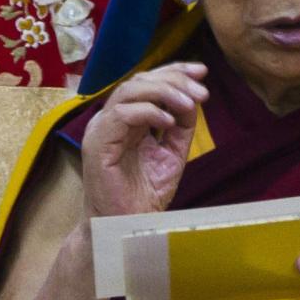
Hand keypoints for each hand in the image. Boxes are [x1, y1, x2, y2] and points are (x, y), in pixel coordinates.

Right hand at [81, 64, 207, 219]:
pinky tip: (169, 122)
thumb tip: (194, 99)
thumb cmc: (144, 196)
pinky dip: (149, 112)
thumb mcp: (171, 155)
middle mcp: (111, 120)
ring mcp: (101, 129)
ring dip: (164, 92)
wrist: (127, 228)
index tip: (201, 72)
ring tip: (189, 103)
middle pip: (140, 81)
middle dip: (174, 79)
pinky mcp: (97, 143)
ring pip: (129, 90)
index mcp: (126, 119)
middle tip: (201, 91)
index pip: (147, 82)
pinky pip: (121, 114)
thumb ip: (181, 127)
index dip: (174, 72)